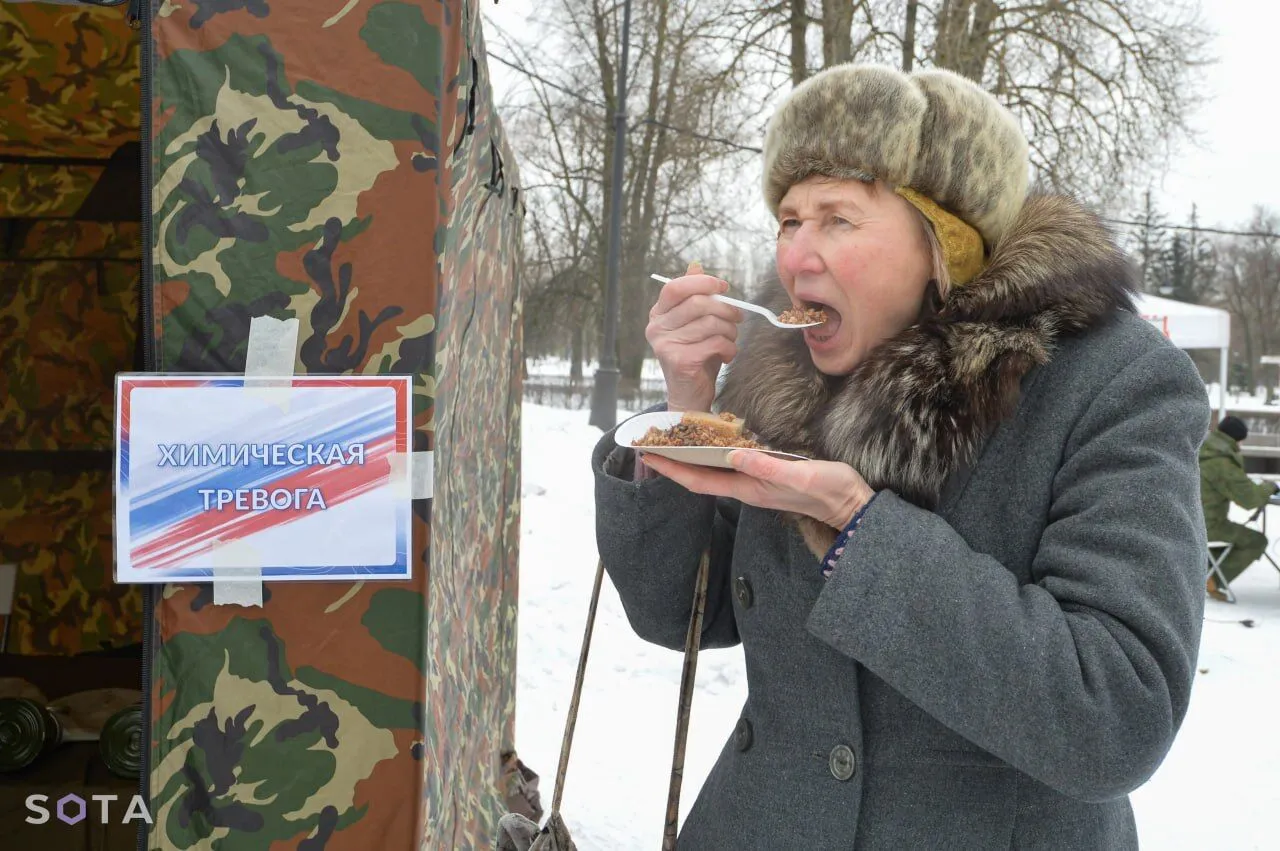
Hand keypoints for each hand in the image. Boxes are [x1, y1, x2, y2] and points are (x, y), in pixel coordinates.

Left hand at [641, 449, 874, 529]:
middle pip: (700, 476)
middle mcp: (746, 488)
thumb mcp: (800, 474)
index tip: (649, 455)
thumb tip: (734, 454)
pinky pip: (730, 465)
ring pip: (713, 471)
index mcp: (749, 489)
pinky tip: (711, 442)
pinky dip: (713, 454)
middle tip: (652, 441)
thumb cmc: (829, 490)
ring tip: (673, 440)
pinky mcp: (766, 476)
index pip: (700, 481)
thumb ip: (768, 466)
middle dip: (674, 461)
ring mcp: (755, 483)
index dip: (673, 469)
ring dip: (691, 458)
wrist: (850, 504)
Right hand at [647, 261, 742, 411]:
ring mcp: (665, 345)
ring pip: (710, 323)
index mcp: (658, 315)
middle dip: (726, 308)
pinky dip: (729, 348)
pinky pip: (715, 343)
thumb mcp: (694, 323)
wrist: (690, 395)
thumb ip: (693, 295)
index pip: (675, 287)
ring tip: (731, 340)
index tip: (723, 287)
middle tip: (738, 317)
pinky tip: (727, 355)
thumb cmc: (696, 355)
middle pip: (698, 303)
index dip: (703, 283)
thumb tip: (695, 266)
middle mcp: (656, 328)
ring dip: (730, 331)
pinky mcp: (680, 361)